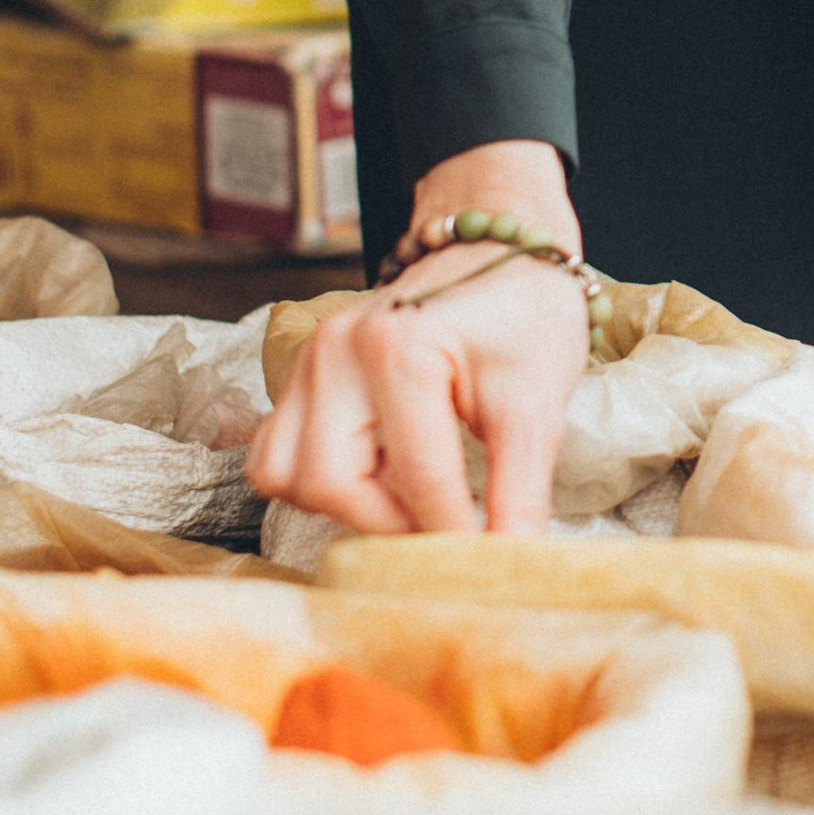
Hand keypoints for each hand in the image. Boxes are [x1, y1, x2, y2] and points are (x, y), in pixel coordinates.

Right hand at [246, 137, 587, 534]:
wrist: (500, 252)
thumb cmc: (524, 314)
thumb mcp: (537, 400)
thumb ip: (521, 488)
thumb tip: (513, 561)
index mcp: (398, 347)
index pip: (418, 478)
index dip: (454, 535)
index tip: (484, 562)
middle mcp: (336, 351)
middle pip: (327, 483)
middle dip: (387, 522)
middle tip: (444, 525)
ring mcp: (309, 361)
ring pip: (284, 474)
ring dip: (345, 502)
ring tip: (410, 494)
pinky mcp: (301, 376)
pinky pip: (275, 452)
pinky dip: (318, 478)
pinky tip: (377, 471)